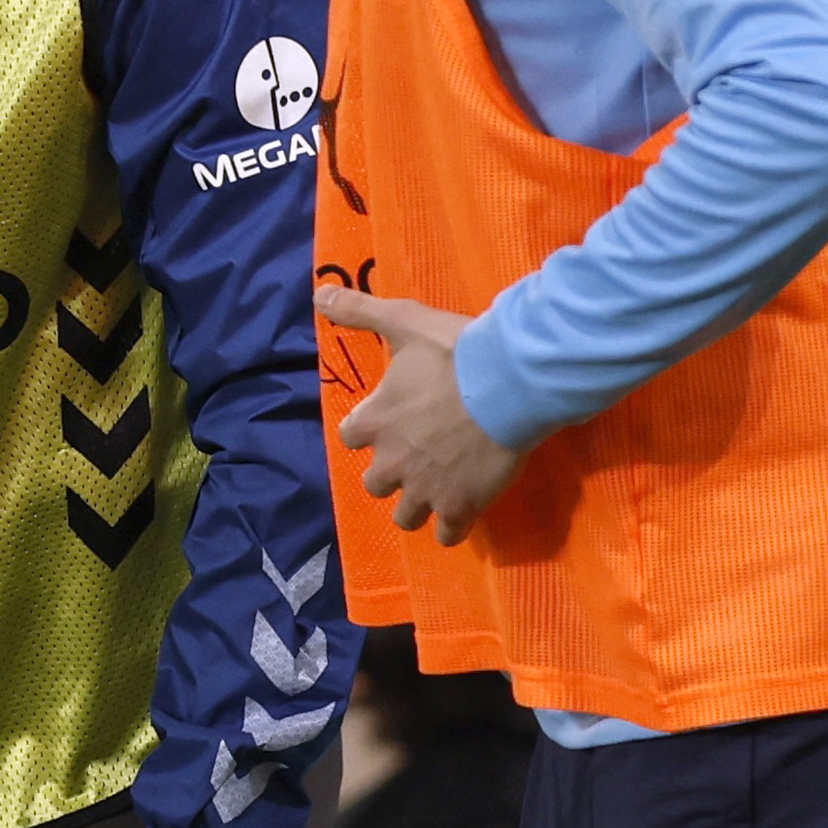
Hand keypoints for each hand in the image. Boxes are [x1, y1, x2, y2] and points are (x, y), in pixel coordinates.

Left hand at [314, 288, 524, 544]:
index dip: (369, 429)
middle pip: (375, 483)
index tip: (388, 420)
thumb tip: (318, 292)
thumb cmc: (455, 352)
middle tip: (416, 456)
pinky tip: (462, 512)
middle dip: (391, 473)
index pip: (351, 436)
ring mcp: (425, 489)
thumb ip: (360, 311)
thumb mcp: (403, 321)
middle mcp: (391, 462)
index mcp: (374, 421)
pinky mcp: (459, 506)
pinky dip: (452, 527)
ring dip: (417, 505)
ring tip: (437, 489)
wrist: (509, 383)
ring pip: (406, 515)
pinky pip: (447, 534)